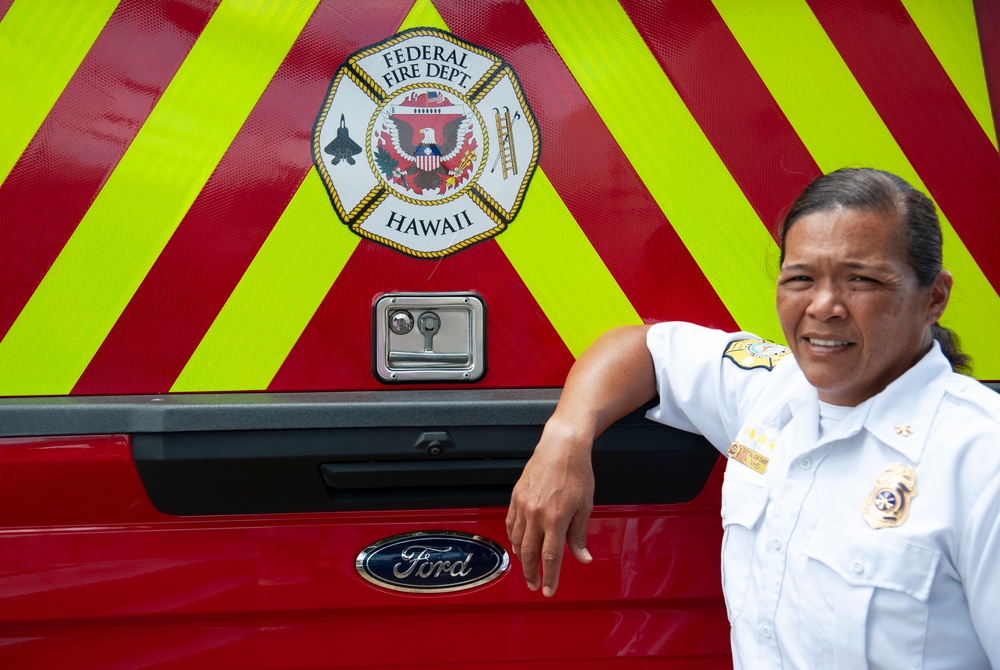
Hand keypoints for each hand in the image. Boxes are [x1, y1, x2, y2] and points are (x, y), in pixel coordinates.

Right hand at [506, 421, 594, 596]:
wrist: (561, 446)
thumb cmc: (576, 472)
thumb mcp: (585, 506)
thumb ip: (579, 535)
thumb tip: (582, 557)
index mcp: (556, 518)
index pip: (550, 557)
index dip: (550, 577)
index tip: (549, 590)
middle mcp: (536, 513)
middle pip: (529, 553)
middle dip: (531, 573)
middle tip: (535, 585)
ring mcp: (523, 505)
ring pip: (517, 540)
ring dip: (521, 558)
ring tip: (526, 567)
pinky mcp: (516, 496)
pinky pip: (511, 523)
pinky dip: (513, 538)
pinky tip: (517, 544)